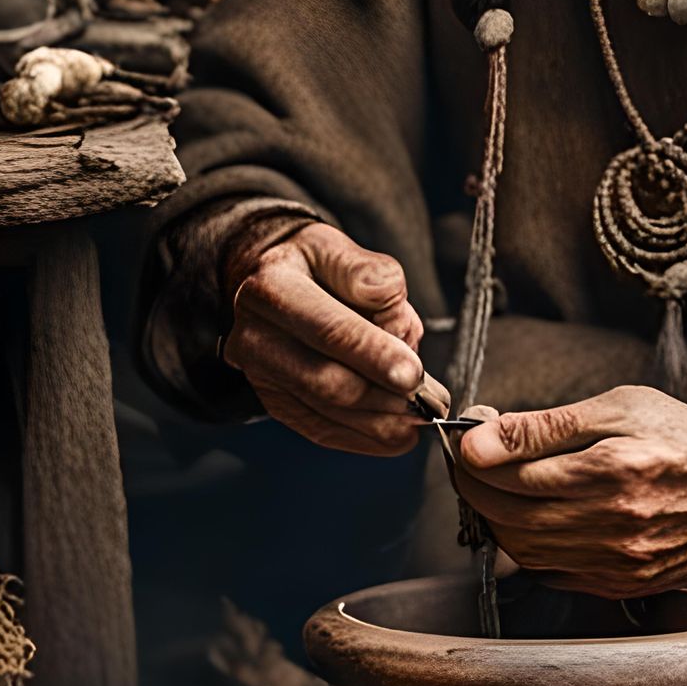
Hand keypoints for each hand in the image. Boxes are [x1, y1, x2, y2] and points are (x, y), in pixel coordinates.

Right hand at [222, 219, 446, 455]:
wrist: (269, 283)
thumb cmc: (310, 266)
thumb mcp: (337, 246)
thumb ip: (368, 272)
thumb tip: (391, 310)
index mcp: (273, 289)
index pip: (329, 329)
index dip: (374, 356)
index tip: (414, 374)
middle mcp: (256, 337)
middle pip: (327, 382)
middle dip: (385, 397)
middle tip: (430, 400)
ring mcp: (261, 376)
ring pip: (327, 414)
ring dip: (382, 423)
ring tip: (422, 415)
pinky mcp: (275, 403)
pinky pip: (322, 431)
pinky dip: (365, 438)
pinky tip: (398, 435)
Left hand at [453, 385, 686, 593]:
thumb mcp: (625, 406)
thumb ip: (548, 424)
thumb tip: (481, 437)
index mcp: (610, 467)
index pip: (501, 470)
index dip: (469, 453)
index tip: (467, 438)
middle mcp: (611, 521)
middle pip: (502, 514)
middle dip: (474, 486)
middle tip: (475, 462)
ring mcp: (616, 561)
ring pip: (520, 550)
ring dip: (498, 520)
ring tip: (508, 489)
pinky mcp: (622, 586)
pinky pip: (552, 573)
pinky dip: (532, 548)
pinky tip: (544, 520)